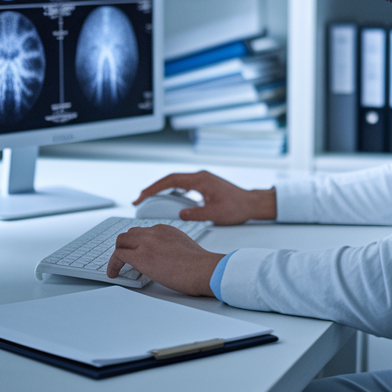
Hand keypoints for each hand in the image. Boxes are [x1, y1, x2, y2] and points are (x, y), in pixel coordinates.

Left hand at [106, 225, 223, 296]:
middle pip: (130, 233)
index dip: (138, 243)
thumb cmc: (201, 265)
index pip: (144, 232)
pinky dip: (113, 264)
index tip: (137, 252)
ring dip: (119, 252)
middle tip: (125, 258)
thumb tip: (165, 260)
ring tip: (118, 266)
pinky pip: (118, 256)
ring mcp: (146, 243)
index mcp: (166, 230)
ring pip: (122, 241)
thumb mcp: (185, 248)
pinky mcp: (140, 256)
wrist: (205, 269)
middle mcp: (154, 232)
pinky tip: (113, 274)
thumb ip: (172, 248)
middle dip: (125, 246)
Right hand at [133, 170, 276, 225]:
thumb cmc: (237, 207)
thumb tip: (180, 214)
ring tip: (149, 200)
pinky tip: (168, 201)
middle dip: (154, 188)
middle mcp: (200, 176)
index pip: (171, 181)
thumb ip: (196, 214)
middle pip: (171, 179)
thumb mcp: (215, 214)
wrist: (252, 204)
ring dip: (162, 190)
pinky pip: (184, 186)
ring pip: (176, 182)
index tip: (142, 196)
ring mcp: (202, 180)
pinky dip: (173, 192)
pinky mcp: (204, 185)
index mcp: (201, 180)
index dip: (154, 188)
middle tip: (140, 199)